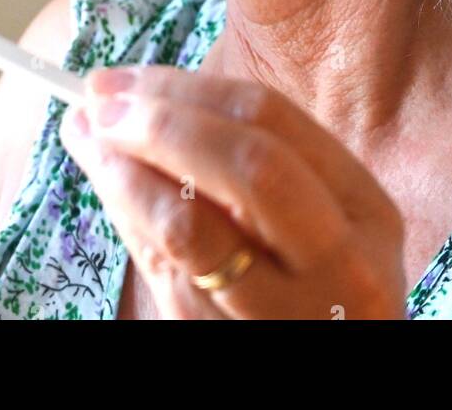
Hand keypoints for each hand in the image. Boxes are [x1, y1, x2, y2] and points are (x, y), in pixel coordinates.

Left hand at [58, 65, 405, 319]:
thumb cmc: (312, 284)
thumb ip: (235, 158)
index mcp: (365, 209)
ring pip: (191, 229)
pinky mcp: (237, 345)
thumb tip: (125, 94)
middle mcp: (341, 264)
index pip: (271, 118)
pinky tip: (110, 192)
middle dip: (160, 122)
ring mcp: (290, 313)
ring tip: (86, 142)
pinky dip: (130, 222)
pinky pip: (170, 277)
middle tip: (100, 103)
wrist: (328, 374)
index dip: (184, 88)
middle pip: (246, 164)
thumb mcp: (310, 219)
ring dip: (124, 174)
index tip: (121, 78)